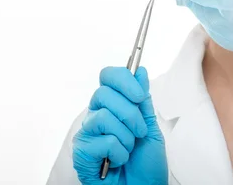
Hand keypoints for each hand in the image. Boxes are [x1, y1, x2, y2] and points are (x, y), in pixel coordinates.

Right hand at [72, 66, 167, 184]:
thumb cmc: (146, 163)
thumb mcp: (151, 127)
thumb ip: (143, 100)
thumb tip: (140, 71)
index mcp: (112, 106)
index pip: (108, 77)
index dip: (123, 80)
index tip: (140, 95)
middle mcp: (96, 116)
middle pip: (104, 94)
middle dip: (130, 114)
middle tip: (140, 132)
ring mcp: (87, 135)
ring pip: (104, 117)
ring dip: (126, 137)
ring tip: (129, 150)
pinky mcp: (81, 154)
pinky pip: (103, 141)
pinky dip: (119, 154)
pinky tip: (117, 162)